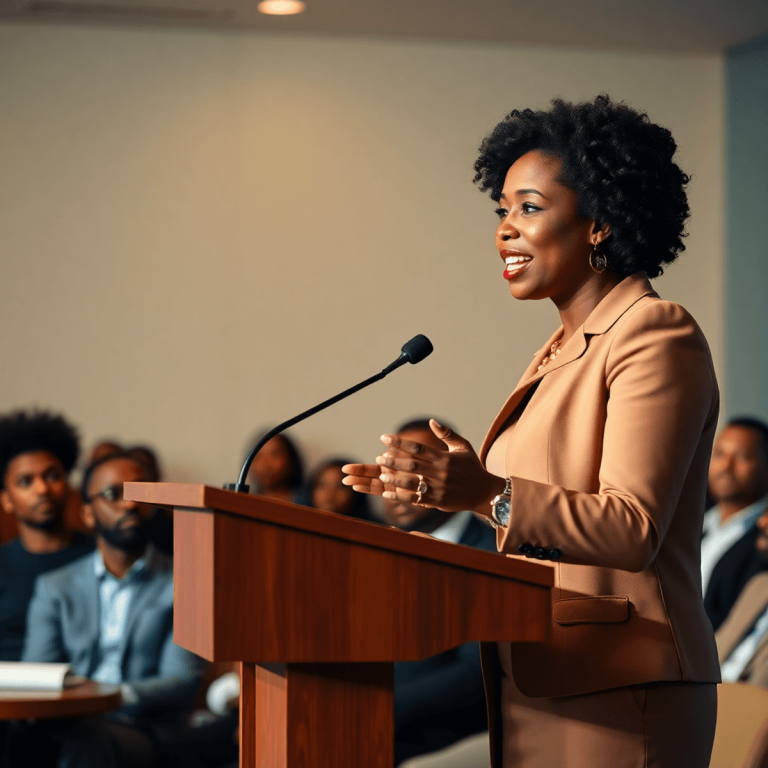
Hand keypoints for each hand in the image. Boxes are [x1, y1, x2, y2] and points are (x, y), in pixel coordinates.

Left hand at [342, 419, 504, 513]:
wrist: (485, 492)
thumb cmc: (472, 467)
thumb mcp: (463, 447)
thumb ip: (446, 434)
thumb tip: (431, 421)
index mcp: (444, 457)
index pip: (417, 447)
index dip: (399, 442)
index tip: (384, 438)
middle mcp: (440, 472)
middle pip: (411, 465)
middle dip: (393, 460)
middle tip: (379, 457)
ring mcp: (438, 488)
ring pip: (411, 483)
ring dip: (394, 478)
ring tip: (382, 474)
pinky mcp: (437, 502)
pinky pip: (415, 499)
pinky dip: (399, 496)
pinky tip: (387, 494)